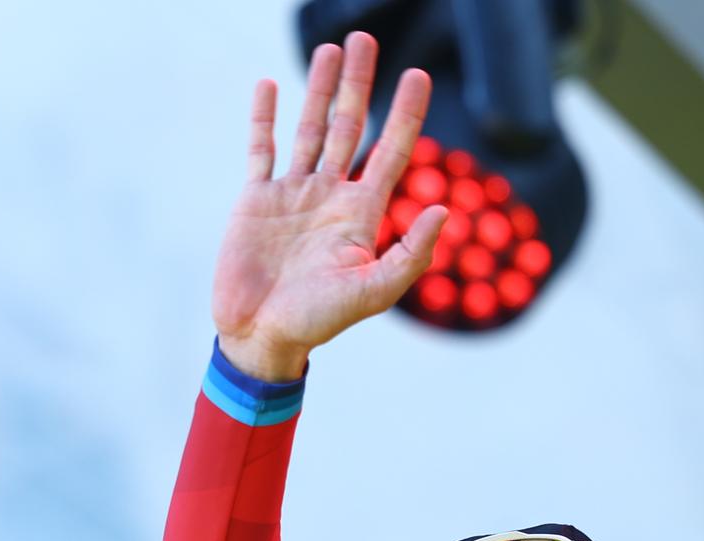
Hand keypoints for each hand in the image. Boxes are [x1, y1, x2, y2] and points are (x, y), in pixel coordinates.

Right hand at [212, 32, 447, 381]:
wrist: (260, 336)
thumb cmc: (317, 322)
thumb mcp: (373, 291)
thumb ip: (410, 253)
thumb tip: (446, 209)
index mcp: (361, 214)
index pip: (391, 150)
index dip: (405, 113)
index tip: (417, 75)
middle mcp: (330, 195)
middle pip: (350, 125)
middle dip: (359, 82)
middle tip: (366, 40)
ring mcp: (292, 194)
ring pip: (310, 128)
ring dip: (319, 88)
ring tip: (330, 49)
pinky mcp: (256, 200)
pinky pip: (262, 149)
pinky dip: (264, 117)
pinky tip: (270, 86)